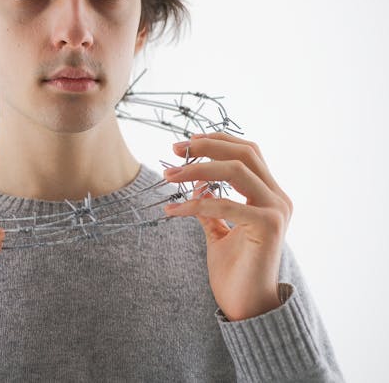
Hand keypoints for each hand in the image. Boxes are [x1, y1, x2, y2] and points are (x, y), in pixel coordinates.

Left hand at [162, 132, 293, 320]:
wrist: (247, 306)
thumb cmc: (235, 270)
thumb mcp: (219, 230)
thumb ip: (212, 205)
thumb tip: (197, 182)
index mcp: (270, 195)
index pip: (249, 152)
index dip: (219, 141)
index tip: (188, 141)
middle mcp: (278, 198)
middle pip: (245, 153)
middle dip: (207, 146)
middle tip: (174, 149)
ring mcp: (276, 211)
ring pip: (236, 170)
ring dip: (197, 169)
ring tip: (168, 176)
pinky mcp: (268, 227)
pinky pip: (225, 204)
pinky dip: (195, 203)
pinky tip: (173, 211)